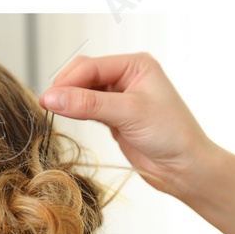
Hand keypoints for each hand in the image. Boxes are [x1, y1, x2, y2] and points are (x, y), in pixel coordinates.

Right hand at [39, 53, 212, 196]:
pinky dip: (76, 112)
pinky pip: (87, 108)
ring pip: (82, 92)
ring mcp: (120, 97)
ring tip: (53, 112)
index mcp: (136, 65)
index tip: (48, 99)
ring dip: (69, 101)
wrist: (186, 168)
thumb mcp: (130, 114)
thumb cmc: (173, 136)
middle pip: (83, 75)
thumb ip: (89, 104)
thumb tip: (52, 98)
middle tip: (48, 106)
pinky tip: (67, 118)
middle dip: (66, 89)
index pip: (91, 66)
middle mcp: (128, 76)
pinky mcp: (115, 117)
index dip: (68, 81)